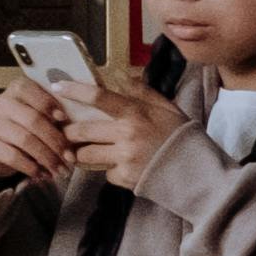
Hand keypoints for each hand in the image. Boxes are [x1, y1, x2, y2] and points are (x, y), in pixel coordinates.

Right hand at [0, 78, 76, 191]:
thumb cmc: (28, 126)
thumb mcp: (40, 113)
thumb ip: (56, 114)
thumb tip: (80, 126)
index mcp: (17, 89)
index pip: (31, 91)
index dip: (49, 104)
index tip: (65, 119)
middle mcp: (2, 103)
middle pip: (32, 119)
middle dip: (55, 141)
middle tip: (70, 158)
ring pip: (25, 140)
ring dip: (47, 158)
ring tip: (61, 170)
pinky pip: (13, 157)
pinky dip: (32, 168)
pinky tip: (43, 174)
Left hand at [58, 73, 194, 183]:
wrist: (198, 174)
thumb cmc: (181, 137)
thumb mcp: (167, 108)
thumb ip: (143, 92)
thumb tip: (122, 76)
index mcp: (136, 113)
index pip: (98, 98)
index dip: (75, 91)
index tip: (57, 86)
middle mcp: (127, 134)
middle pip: (81, 131)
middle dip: (68, 132)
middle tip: (65, 131)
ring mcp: (124, 158)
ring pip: (85, 155)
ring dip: (81, 153)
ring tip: (83, 151)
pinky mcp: (124, 178)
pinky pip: (104, 172)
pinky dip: (108, 170)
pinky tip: (121, 166)